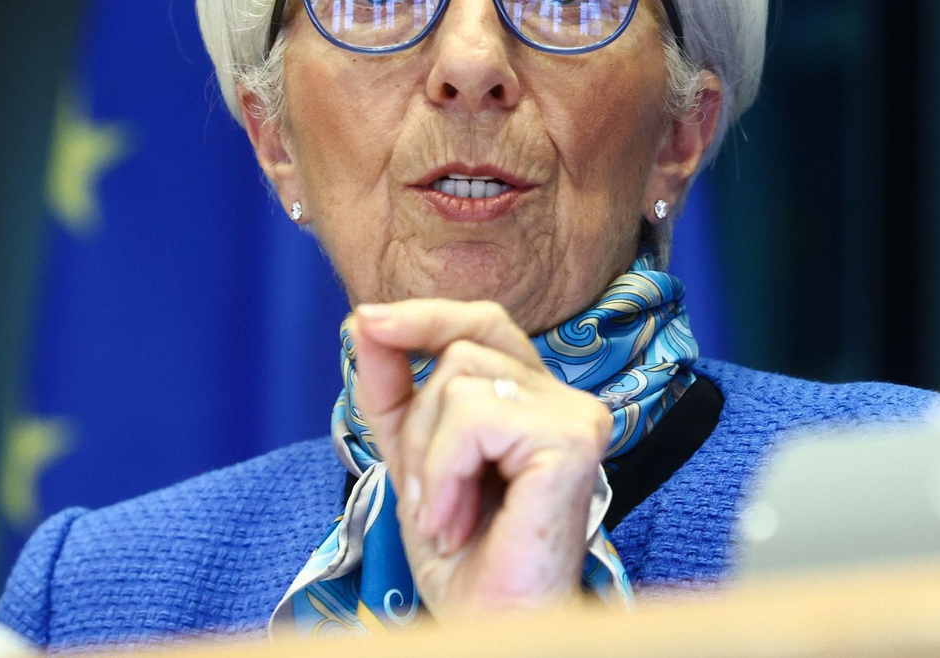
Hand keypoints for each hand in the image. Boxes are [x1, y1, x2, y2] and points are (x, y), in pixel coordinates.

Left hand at [348, 299, 612, 619]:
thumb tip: (365, 319)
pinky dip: (446, 472)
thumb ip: (392, 389)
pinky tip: (458, 520)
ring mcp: (575, 414)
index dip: (426, 316)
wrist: (492, 622)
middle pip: (459, 352)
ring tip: (449, 518)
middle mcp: (563, 397)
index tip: (366, 322)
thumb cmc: (464, 557)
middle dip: (418, 425)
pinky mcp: (572, 438)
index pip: (483, 323)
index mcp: (533, 396)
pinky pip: (474, 417)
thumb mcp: (412, 457)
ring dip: (430, 461)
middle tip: (430, 499)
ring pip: (459, 381)